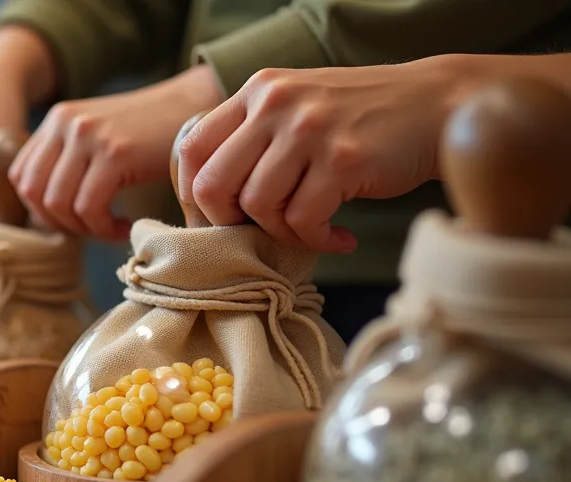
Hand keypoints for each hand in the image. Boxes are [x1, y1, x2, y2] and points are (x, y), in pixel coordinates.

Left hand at [10, 65, 222, 238]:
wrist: (194, 107)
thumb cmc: (149, 134)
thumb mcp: (98, 138)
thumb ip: (68, 161)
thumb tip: (40, 211)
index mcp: (57, 119)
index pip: (20, 176)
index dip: (39, 208)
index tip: (71, 219)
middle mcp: (66, 123)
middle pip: (34, 194)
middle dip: (60, 224)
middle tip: (92, 229)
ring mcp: (88, 136)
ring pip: (59, 205)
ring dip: (85, 229)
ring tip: (111, 228)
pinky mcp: (114, 153)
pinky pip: (90, 208)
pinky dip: (104, 229)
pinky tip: (125, 226)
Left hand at [176, 56, 472, 252]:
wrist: (439, 104)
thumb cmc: (362, 119)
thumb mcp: (298, 108)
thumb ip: (253, 138)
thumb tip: (205, 200)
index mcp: (258, 91)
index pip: (191, 149)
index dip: (192, 196)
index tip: (218, 220)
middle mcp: (277, 104)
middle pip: (213, 185)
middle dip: (230, 223)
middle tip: (259, 234)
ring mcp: (309, 129)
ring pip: (257, 207)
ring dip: (281, 233)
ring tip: (310, 231)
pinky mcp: (343, 159)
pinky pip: (303, 221)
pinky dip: (317, 240)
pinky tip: (339, 236)